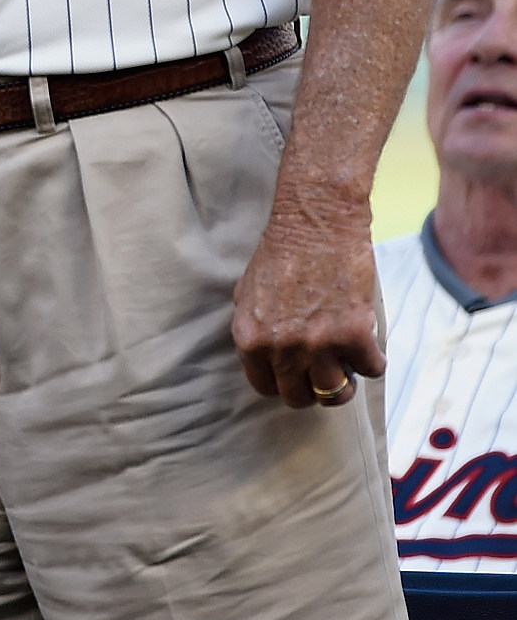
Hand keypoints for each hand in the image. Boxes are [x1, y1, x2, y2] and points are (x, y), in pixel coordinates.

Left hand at [231, 197, 385, 407]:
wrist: (316, 223)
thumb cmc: (281, 252)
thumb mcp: (247, 293)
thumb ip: (255, 329)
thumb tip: (265, 355)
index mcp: (250, 338)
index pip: (265, 386)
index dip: (283, 384)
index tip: (296, 376)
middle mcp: (281, 347)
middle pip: (299, 396)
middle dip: (312, 389)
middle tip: (324, 374)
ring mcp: (318, 344)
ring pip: (335, 393)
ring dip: (345, 385)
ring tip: (347, 368)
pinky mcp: (354, 335)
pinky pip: (371, 369)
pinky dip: (373, 362)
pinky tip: (369, 348)